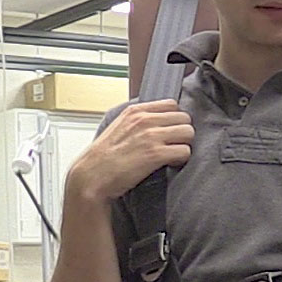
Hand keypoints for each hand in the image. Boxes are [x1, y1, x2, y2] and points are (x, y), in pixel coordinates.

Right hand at [68, 99, 192, 202]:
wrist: (92, 176)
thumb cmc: (104, 157)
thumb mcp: (119, 127)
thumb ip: (138, 120)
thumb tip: (159, 121)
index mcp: (135, 111)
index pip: (172, 104)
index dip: (175, 119)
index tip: (170, 131)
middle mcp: (144, 120)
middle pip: (184, 118)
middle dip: (182, 133)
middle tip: (174, 145)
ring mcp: (150, 136)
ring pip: (188, 133)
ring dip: (184, 145)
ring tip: (173, 154)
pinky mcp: (155, 154)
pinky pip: (185, 151)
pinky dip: (181, 159)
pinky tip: (171, 164)